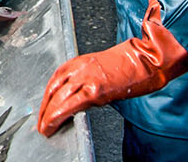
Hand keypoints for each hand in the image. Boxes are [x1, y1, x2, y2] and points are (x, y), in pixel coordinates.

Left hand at [37, 0, 187, 136]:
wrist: (147, 60)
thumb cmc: (130, 64)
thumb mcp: (101, 68)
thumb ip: (86, 79)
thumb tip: (77, 97)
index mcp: (79, 62)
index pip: (54, 80)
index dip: (46, 96)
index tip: (43, 108)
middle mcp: (79, 68)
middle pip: (53, 90)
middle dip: (44, 108)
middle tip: (40, 122)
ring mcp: (86, 78)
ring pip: (58, 98)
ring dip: (48, 114)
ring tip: (45, 127)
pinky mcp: (95, 90)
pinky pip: (70, 104)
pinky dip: (58, 114)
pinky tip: (53, 123)